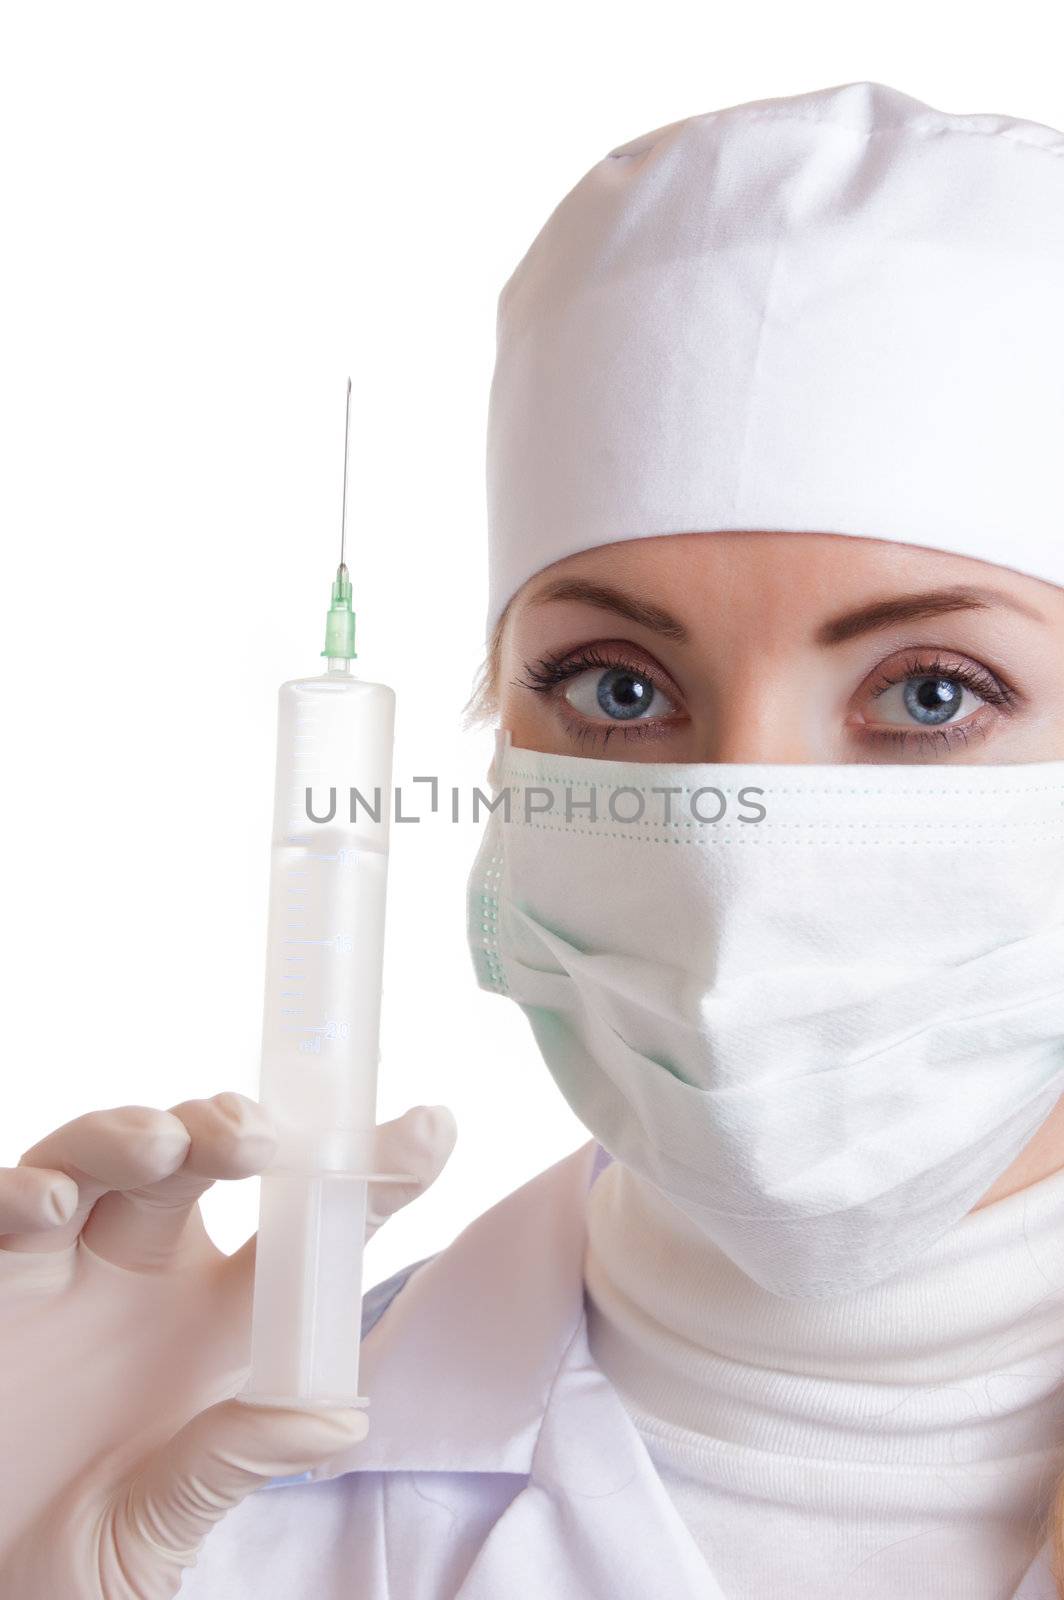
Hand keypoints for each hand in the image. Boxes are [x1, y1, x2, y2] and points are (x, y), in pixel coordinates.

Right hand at [0, 1093, 456, 1599]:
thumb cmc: (79, 1557)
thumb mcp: (167, 1525)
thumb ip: (236, 1458)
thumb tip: (341, 1416)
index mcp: (217, 1321)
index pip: (307, 1228)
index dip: (368, 1173)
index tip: (433, 1128)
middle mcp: (147, 1274)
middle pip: (199, 1159)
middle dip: (232, 1126)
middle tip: (258, 1137)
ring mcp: (63, 1268)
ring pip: (103, 1156)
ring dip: (134, 1133)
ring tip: (165, 1144)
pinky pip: (3, 1208)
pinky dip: (22, 1190)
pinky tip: (51, 1205)